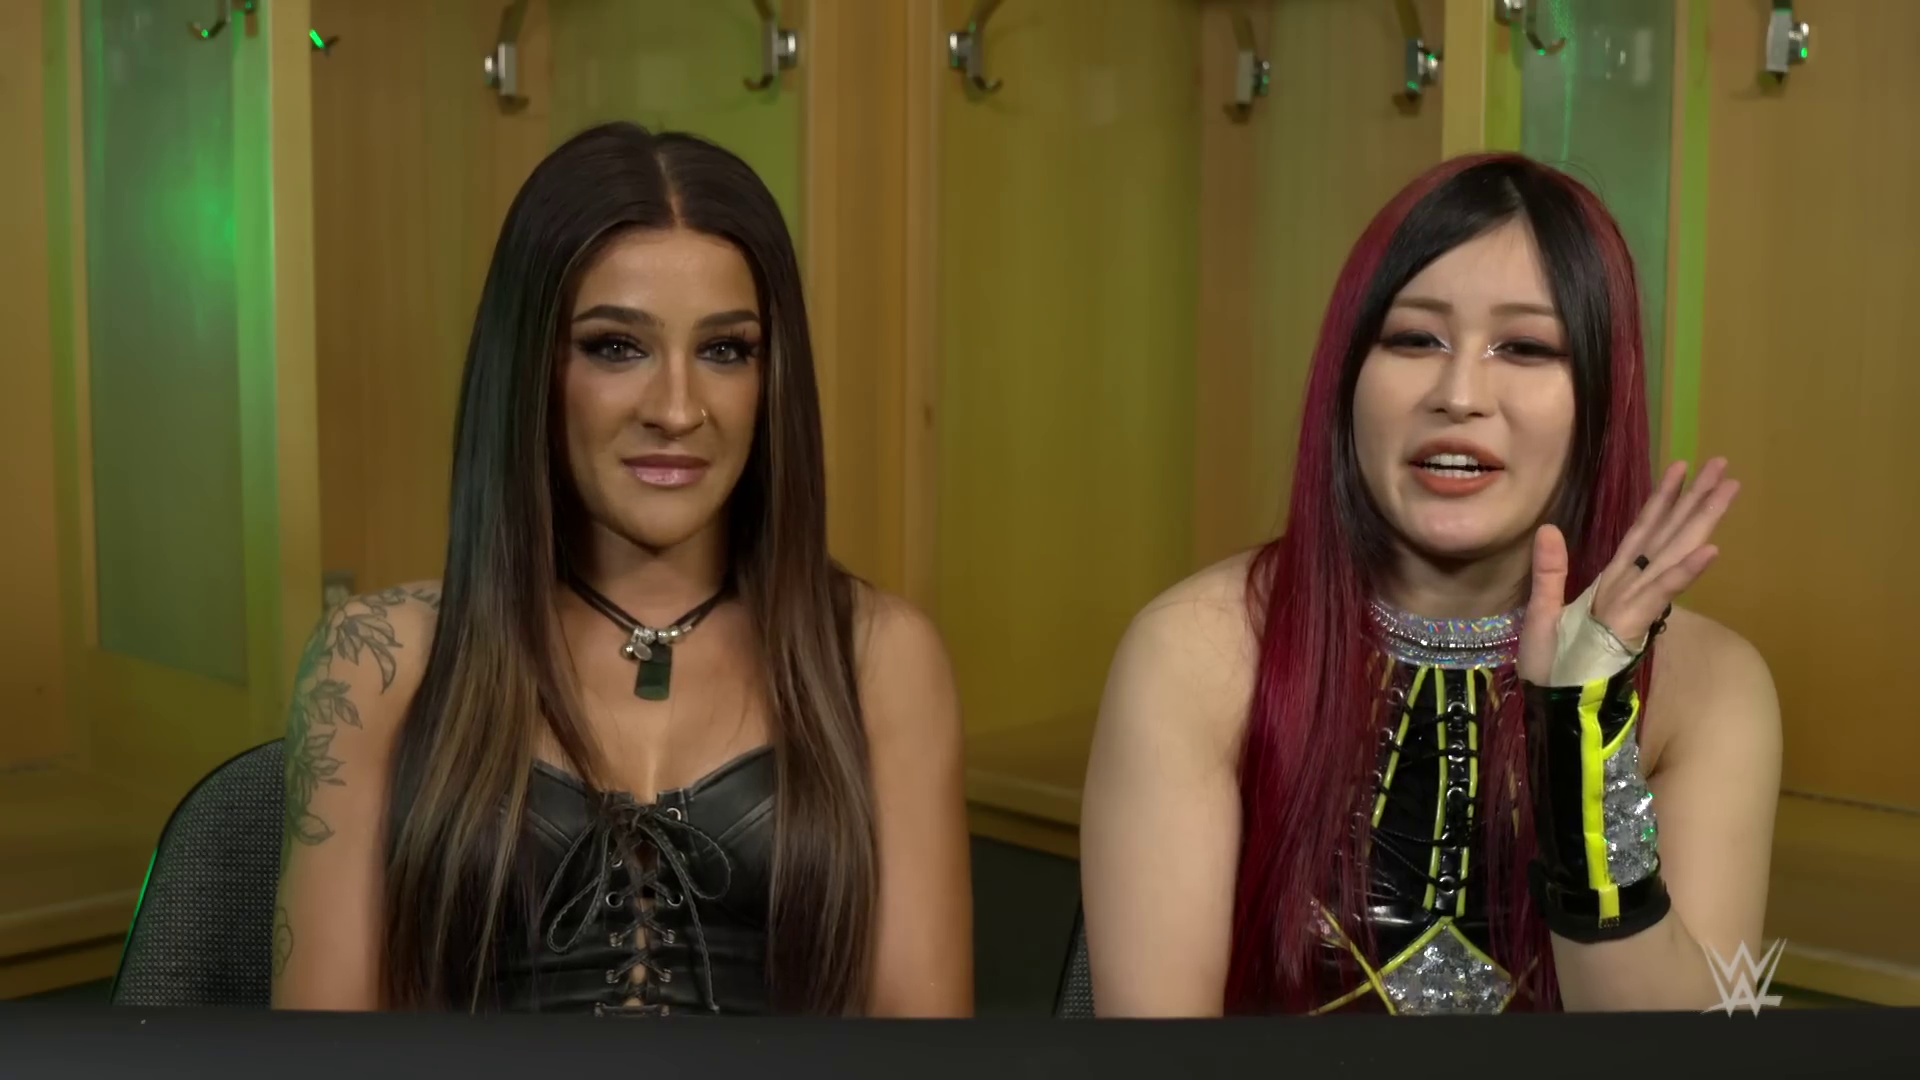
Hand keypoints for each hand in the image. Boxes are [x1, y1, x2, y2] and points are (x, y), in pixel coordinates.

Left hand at [1518, 459, 1739, 683]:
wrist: (1549, 708)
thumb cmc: (1549, 669)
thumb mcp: (1540, 614)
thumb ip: (1549, 572)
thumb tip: (1549, 528)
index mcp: (1610, 584)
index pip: (1641, 533)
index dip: (1662, 501)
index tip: (1682, 468)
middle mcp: (1628, 588)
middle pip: (1667, 536)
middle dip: (1696, 501)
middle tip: (1725, 465)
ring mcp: (1633, 605)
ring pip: (1671, 554)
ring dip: (1700, 521)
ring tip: (1729, 489)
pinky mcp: (1630, 625)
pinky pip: (1659, 593)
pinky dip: (1683, 573)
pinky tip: (1710, 550)